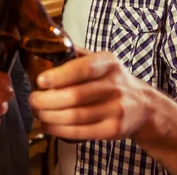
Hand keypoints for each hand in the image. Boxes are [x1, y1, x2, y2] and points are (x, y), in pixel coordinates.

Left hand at [29, 51, 153, 140]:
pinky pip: (81, 132)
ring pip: (75, 116)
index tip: (40, 80)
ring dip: (49, 116)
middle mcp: (115, 86)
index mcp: (108, 63)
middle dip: (46, 100)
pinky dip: (59, 130)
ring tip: (37, 112)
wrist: (145, 106)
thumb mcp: (101, 61)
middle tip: (32, 99)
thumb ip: (76, 54)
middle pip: (75, 96)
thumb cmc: (112, 80)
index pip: (83, 68)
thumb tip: (45, 44)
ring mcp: (116, 110)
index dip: (59, 76)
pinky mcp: (114, 130)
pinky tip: (48, 125)